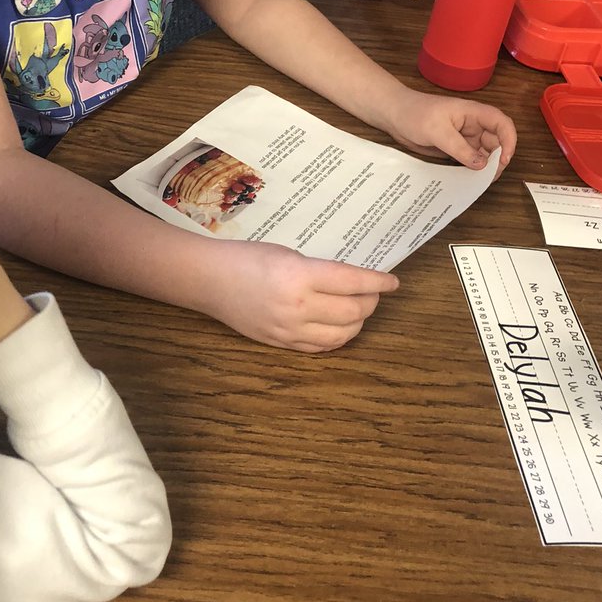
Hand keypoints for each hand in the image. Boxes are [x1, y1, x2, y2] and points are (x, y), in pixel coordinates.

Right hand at [203, 240, 398, 352]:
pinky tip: (340, 325)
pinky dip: (338, 337)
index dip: (377, 282)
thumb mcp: (287, 253)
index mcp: (299, 276)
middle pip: (353, 312)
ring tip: (358, 308)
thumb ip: (318, 270)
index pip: (352, 282)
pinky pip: (321, 347)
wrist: (210, 280)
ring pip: (342, 334)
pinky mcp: (281, 344)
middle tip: (373, 291)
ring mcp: (289, 330)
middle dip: (370, 301)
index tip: (392, 281)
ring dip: (358, 322)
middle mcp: (297, 307)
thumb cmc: (246, 257)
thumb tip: (351, 282)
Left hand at [385, 89, 516, 174]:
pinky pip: (469, 160)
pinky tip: (468, 180)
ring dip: (485, 167)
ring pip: (484, 153)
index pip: (501, 123)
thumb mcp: (437, 131)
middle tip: (489, 178)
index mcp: (473, 113)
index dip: (509, 140)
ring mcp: (464, 137)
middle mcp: (473, 125)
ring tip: (479, 182)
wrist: (394, 116)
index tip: (504, 159)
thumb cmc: (414, 113)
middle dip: (497, 159)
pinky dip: (472, 170)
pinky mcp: (455, 148)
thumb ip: (459, 148)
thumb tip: (481, 165)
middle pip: (496, 142)